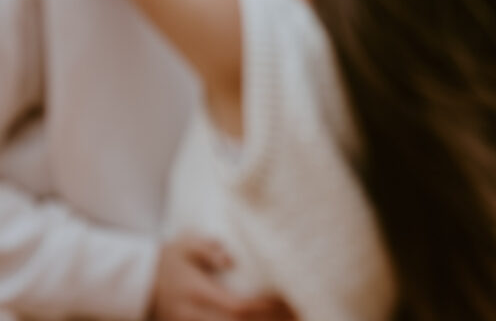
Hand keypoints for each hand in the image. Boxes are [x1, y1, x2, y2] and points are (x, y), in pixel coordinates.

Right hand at [149, 237, 295, 320]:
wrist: (136, 283)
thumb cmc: (167, 258)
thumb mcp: (185, 244)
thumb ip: (207, 249)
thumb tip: (231, 259)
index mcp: (198, 292)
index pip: (237, 307)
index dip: (264, 308)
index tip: (287, 301)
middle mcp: (196, 316)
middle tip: (298, 314)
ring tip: (289, 320)